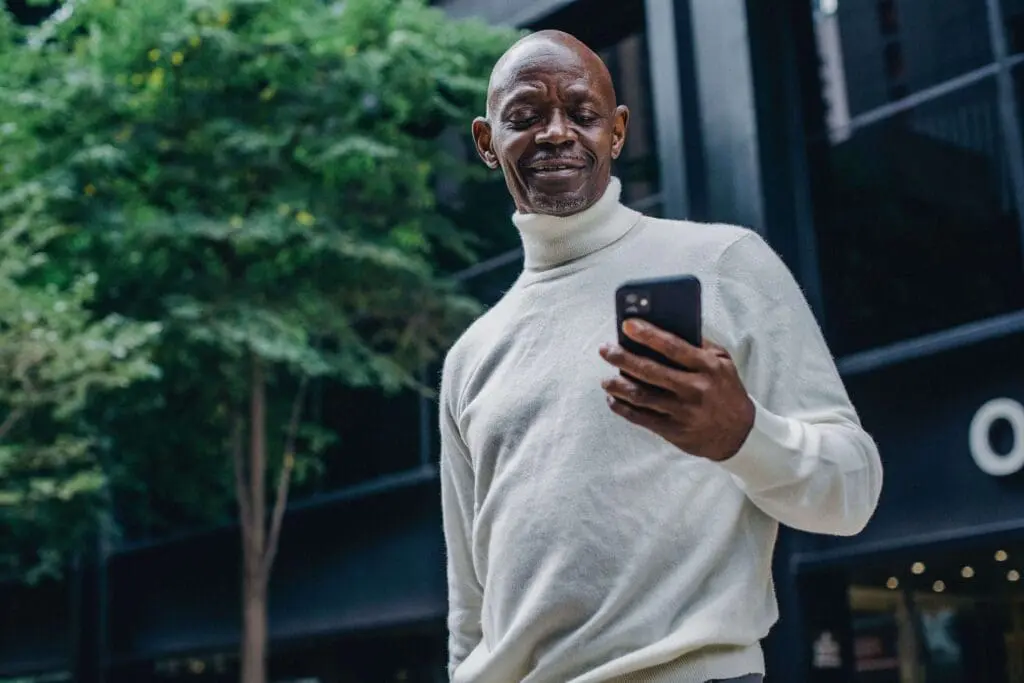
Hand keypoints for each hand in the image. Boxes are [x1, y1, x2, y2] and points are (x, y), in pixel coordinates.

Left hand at [598, 319, 754, 461]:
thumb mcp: (723, 362)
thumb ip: (700, 344)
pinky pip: (641, 418)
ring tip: (606, 379)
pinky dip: (623, 408)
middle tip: (605, 350)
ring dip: (618, 386)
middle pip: (650, 371)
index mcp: (708, 367)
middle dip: (623, 358)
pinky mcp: (674, 431)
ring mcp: (683, 412)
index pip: (673, 346)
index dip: (648, 334)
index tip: (627, 325)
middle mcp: (695, 389)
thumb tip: (666, 327)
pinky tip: (613, 399)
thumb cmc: (727, 391)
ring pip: (642, 396)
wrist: (740, 434)